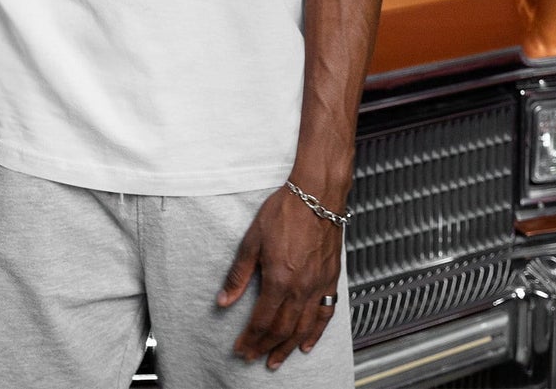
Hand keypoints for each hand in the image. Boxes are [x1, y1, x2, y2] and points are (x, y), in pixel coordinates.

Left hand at [215, 185, 342, 368]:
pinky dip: (316, 332)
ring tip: (277, 359)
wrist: (317, 194)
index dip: (250, 339)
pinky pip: (326, 313)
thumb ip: (238, 275)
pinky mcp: (331, 279)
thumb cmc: (286, 211)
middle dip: (265, 347)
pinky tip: (308, 343)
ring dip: (288, 347)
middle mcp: (301, 287)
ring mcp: (318, 285)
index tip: (240, 349)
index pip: (261, 321)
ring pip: (303, 327)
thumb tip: (224, 300)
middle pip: (282, 329)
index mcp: (279, 279)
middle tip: (253, 357)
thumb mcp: (252, 241)